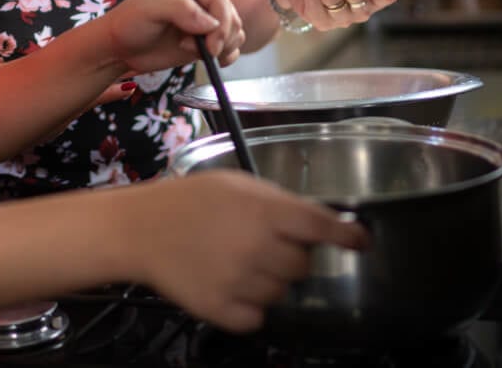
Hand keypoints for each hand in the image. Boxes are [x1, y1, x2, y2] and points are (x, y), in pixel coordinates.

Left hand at [104, 0, 243, 75]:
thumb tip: (211, 23)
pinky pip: (230, 47)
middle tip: (203, 51)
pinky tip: (209, 60)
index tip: (211, 45)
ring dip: (223, 47)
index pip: (220, 0)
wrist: (118, 47)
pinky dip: (226, 56)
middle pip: (232, 17)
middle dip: (222, 38)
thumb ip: (180, 9)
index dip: (221, 23)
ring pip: (235, 33)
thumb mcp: (149, 9)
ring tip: (193, 51)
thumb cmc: (128, 23)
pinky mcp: (205, 41)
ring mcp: (204, 21)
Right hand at [125, 170, 369, 332]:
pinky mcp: (224, 311)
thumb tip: (314, 221)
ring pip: (281, 292)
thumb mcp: (236, 184)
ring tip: (238, 260)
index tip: (360, 241)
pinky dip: (249, 305)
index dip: (347, 235)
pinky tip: (229, 282)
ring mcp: (241, 283)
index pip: (320, 226)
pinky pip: (257, 317)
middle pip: (303, 266)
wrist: (141, 228)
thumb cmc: (190, 199)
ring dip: (268, 279)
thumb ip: (276, 202)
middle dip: (291, 255)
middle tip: (263, 243)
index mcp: (264, 211)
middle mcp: (258, 248)